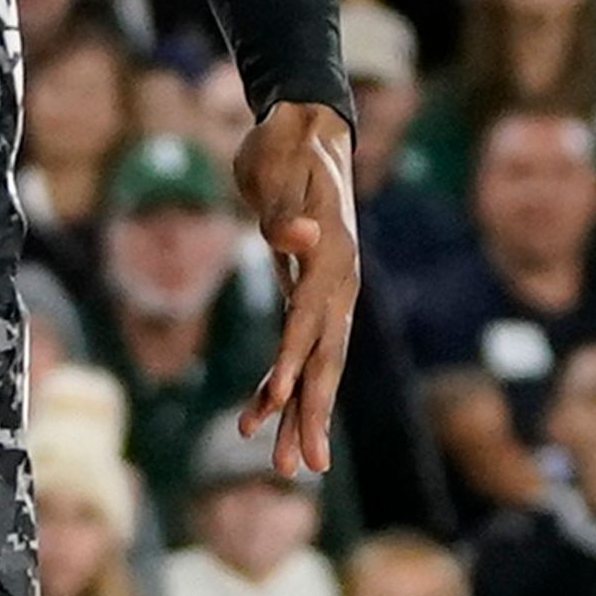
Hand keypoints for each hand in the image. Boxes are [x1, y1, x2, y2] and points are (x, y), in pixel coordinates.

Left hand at [230, 103, 357, 476]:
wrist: (304, 128)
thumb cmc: (287, 146)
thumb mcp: (280, 167)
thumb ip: (286, 208)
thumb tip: (300, 238)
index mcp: (332, 256)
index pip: (309, 319)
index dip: (294, 360)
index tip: (277, 400)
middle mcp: (336, 283)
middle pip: (325, 358)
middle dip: (310, 413)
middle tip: (300, 466)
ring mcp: (326, 294)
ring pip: (315, 365)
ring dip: (299, 414)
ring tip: (284, 467)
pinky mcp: (307, 296)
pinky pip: (298, 350)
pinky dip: (279, 383)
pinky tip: (259, 416)